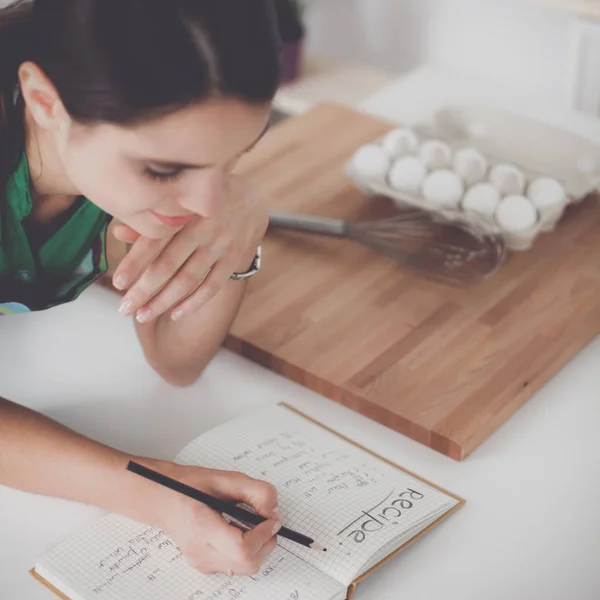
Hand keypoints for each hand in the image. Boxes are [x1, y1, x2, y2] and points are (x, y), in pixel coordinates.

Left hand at [112, 176, 267, 322]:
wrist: (252, 197)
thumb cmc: (204, 197)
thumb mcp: (180, 198)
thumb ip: (152, 218)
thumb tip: (118, 233)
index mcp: (184, 209)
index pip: (155, 240)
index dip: (135, 262)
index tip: (117, 282)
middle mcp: (203, 228)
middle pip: (169, 265)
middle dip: (144, 290)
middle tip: (124, 308)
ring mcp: (221, 245)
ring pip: (188, 279)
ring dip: (164, 301)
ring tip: (142, 315)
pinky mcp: (233, 258)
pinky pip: (213, 286)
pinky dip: (194, 302)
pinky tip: (175, 314)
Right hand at [145, 462, 282, 575]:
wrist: (162, 498)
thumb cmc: (188, 486)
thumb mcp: (225, 478)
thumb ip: (255, 491)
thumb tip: (274, 512)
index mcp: (202, 526)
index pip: (242, 548)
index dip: (264, 534)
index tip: (272, 519)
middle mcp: (200, 551)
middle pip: (247, 563)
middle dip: (266, 542)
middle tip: (267, 521)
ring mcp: (201, 562)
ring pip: (244, 568)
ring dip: (258, 548)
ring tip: (253, 525)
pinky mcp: (203, 565)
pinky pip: (235, 566)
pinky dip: (246, 552)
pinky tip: (241, 533)